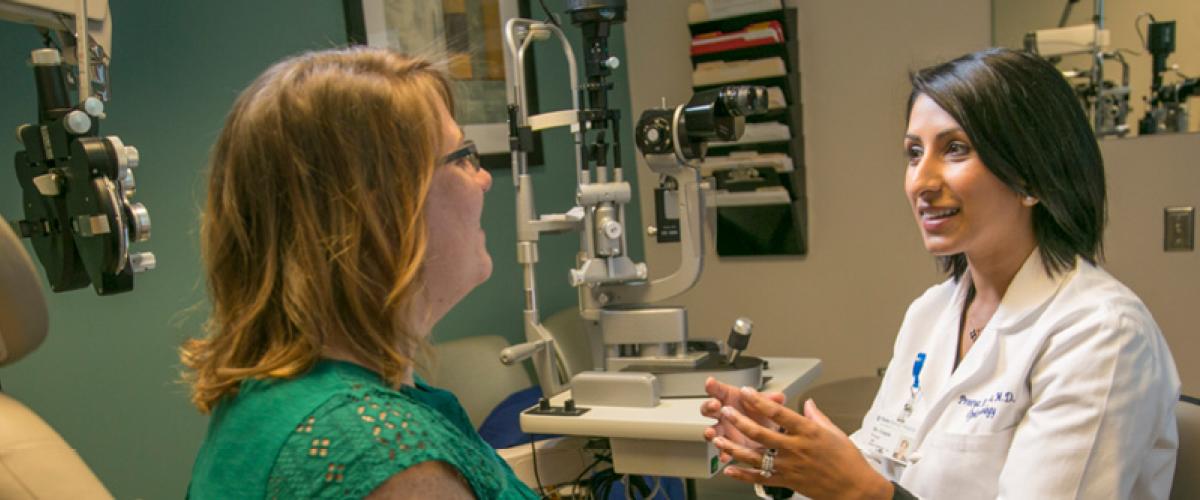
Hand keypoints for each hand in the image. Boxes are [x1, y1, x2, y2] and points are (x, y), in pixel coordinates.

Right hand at [701, 377, 784, 461]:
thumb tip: (779, 397)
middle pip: (709, 408)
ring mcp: (724, 430)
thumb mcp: (767, 404)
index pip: (719, 390)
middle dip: (709, 406)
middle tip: (715, 405)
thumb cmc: (763, 414)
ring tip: (712, 433)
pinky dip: (722, 452)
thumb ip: (771, 401)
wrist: (769, 434)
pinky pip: (722, 449)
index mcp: (731, 399)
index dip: (713, 386)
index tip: (710, 382)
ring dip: (710, 431)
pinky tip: (725, 455)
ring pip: (712, 429)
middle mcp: (724, 414)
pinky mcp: (728, 444)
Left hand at [711, 388, 892, 499]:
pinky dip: (743, 475)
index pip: (779, 412)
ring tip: (717, 438)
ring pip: (755, 457)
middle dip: (739, 421)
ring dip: (734, 447)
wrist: (855, 489)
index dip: (759, 401)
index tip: (746, 391)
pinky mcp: (787, 482)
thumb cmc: (848, 461)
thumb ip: (816, 416)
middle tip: (725, 411)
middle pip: (761, 433)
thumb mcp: (835, 432)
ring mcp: (789, 467)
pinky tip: (729, 469)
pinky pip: (760, 478)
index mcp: (808, 432)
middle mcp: (795, 448)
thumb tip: (807, 403)